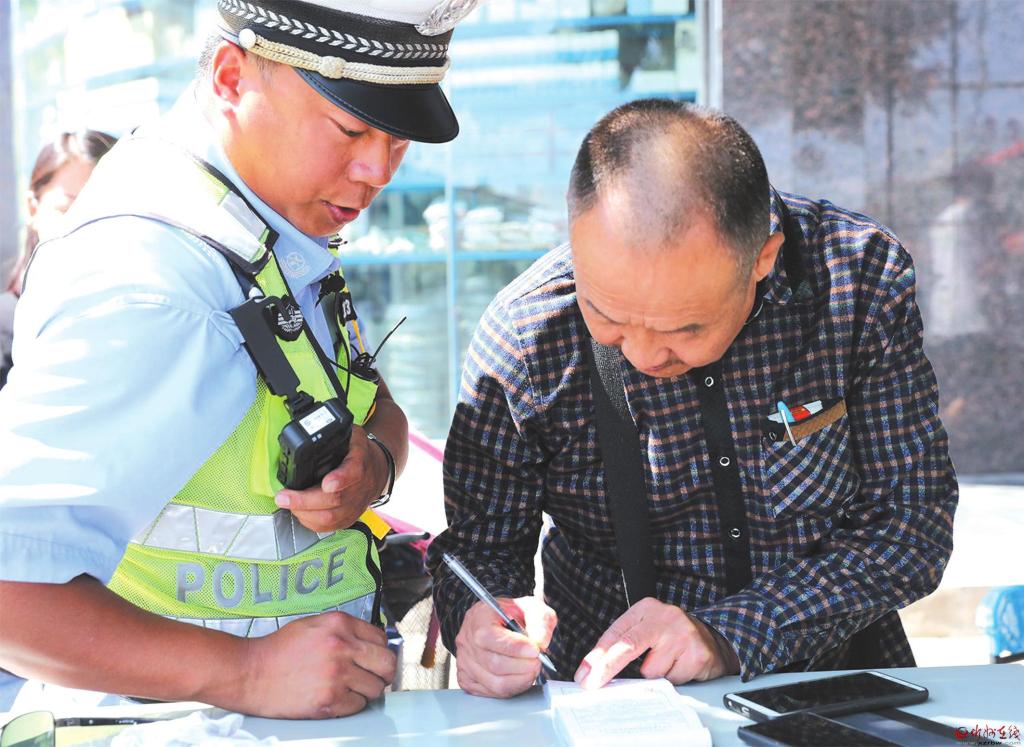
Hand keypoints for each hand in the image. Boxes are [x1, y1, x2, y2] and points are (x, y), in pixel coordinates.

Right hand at [241, 611, 395, 717]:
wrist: (250, 672)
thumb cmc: (279, 650)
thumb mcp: (314, 625)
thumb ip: (344, 630)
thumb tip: (371, 642)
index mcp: (339, 624)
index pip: (382, 638)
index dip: (379, 651)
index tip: (375, 659)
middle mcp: (342, 646)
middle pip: (387, 663)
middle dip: (383, 672)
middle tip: (374, 677)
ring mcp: (337, 674)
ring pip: (375, 688)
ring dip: (365, 691)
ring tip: (348, 688)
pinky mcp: (329, 699)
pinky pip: (358, 706)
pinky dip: (350, 705)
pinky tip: (335, 697)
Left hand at [275, 426, 386, 531]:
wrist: (378, 470)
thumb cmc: (358, 451)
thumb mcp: (352, 434)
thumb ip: (335, 431)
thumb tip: (309, 428)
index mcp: (360, 461)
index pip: (354, 472)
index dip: (340, 479)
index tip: (327, 483)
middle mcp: (360, 487)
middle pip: (335, 500)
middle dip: (305, 500)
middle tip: (283, 496)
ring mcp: (356, 505)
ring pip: (331, 517)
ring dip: (304, 513)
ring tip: (287, 503)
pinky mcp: (351, 517)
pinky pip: (330, 527)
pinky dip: (311, 523)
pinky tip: (300, 513)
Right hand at [454, 596, 556, 697]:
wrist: (500, 623)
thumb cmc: (513, 615)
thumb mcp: (531, 607)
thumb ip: (540, 620)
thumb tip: (540, 641)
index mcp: (478, 617)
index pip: (489, 636)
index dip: (515, 647)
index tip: (535, 650)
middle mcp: (467, 641)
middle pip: (494, 663)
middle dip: (523, 666)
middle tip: (538, 661)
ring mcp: (464, 662)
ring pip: (494, 683)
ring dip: (520, 680)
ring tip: (532, 669)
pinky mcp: (467, 680)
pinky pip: (492, 693)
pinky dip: (512, 688)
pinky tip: (520, 677)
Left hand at [574, 597, 737, 688]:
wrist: (714, 640)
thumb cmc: (673, 638)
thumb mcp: (647, 631)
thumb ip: (626, 644)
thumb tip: (597, 672)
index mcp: (646, 608)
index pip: (615, 633)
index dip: (597, 656)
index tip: (584, 674)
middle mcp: (664, 616)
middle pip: (628, 645)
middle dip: (606, 668)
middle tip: (591, 684)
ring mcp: (682, 634)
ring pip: (651, 670)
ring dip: (654, 675)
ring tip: (668, 664)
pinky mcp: (697, 654)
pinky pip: (672, 680)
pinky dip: (673, 680)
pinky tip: (681, 667)